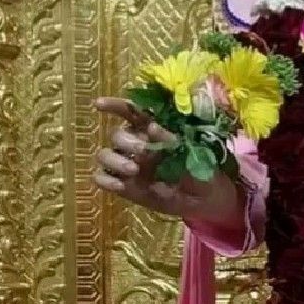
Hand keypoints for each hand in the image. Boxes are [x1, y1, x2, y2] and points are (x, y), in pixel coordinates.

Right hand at [93, 97, 242, 228]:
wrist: (203, 199)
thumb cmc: (199, 168)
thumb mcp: (190, 153)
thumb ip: (169, 139)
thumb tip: (152, 126)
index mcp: (151, 130)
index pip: (129, 112)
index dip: (114, 106)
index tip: (99, 104)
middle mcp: (135, 144)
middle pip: (116, 135)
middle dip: (127, 141)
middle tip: (144, 152)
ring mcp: (127, 164)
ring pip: (104, 155)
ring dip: (114, 160)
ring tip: (133, 170)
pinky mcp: (123, 185)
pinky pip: (101, 178)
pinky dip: (106, 181)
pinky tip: (120, 186)